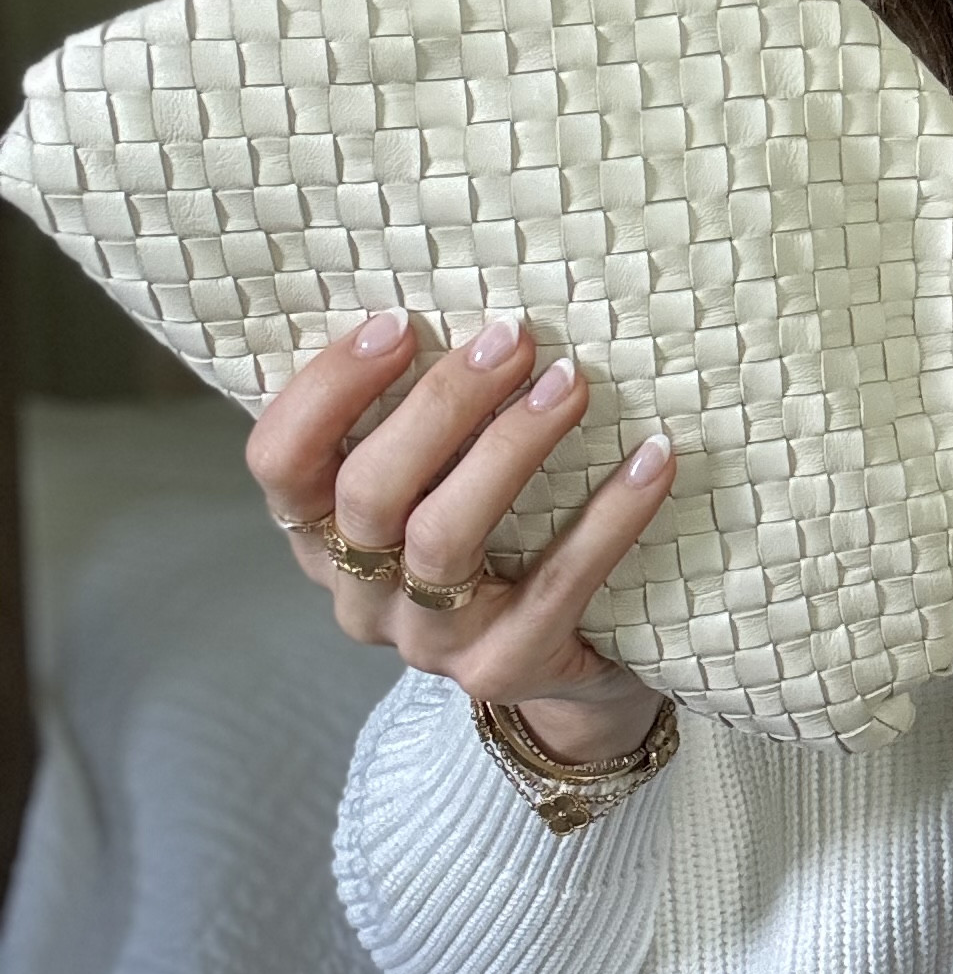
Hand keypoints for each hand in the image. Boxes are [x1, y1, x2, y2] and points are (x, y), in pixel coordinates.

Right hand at [244, 309, 678, 761]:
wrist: (563, 672)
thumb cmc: (494, 548)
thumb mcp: (435, 487)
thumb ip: (424, 422)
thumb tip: (472, 301)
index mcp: (321, 536)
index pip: (279, 460)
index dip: (326, 388)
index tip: (398, 321)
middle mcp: (359, 594)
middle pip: (368, 494)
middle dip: (439, 405)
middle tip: (511, 338)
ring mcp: (428, 642)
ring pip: (443, 539)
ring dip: (509, 448)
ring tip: (571, 383)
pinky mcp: (504, 669)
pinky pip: (556, 587)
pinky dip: (609, 517)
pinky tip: (652, 459)